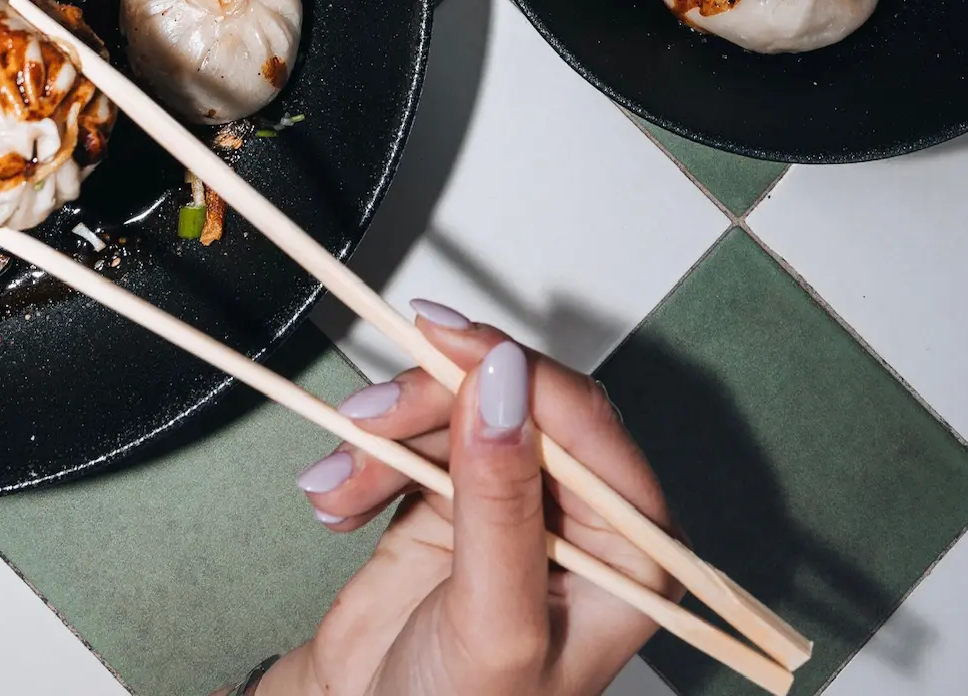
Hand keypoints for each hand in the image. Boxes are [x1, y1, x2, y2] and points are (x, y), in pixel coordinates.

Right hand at [258, 311, 675, 695]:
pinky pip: (413, 440)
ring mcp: (514, 504)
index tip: (444, 344)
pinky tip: (336, 498)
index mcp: (630, 549)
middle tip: (368, 417)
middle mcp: (581, 518)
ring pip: (456, 412)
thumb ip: (500, 503)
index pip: (584, 422)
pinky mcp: (453, 501)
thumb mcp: (492, 624)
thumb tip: (504, 381)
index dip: (513, 370)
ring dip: (384, 439)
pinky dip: (366, 459)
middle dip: (433, 404)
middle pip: (514, 401)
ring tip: (339, 486)